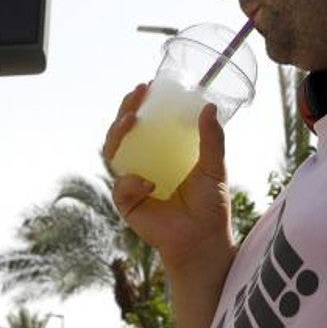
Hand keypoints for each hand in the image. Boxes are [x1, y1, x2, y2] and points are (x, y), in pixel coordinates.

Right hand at [102, 84, 236, 268]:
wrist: (204, 240)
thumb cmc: (209, 205)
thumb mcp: (214, 167)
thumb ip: (212, 139)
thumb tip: (210, 107)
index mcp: (160, 152)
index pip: (144, 123)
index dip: (140, 104)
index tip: (147, 86)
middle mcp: (142, 163)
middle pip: (123, 132)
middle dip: (124, 110)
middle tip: (136, 95)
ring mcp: (131, 182)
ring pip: (112, 152)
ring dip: (117, 133)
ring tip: (130, 120)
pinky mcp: (126, 203)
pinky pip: (121, 185)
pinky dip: (132, 181)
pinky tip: (149, 184)